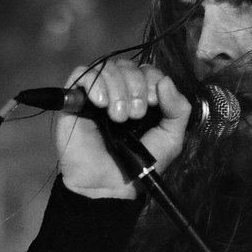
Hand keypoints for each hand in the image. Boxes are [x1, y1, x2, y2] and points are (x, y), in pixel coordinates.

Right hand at [55, 59, 191, 198]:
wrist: (109, 186)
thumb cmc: (140, 164)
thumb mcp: (171, 138)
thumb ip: (178, 109)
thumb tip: (165, 80)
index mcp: (141, 97)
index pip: (147, 70)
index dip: (151, 80)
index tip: (152, 104)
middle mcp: (119, 91)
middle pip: (127, 65)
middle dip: (135, 86)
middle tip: (135, 115)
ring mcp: (95, 94)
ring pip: (107, 67)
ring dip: (117, 88)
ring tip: (118, 118)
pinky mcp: (73, 100)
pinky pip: (81, 73)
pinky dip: (94, 83)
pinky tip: (100, 103)